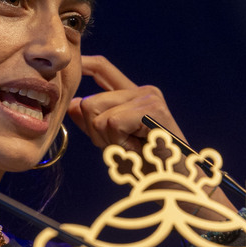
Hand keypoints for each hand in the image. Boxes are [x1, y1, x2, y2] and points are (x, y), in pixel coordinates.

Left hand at [68, 55, 235, 212]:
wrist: (175, 183)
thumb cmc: (147, 166)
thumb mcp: (113, 142)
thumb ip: (94, 123)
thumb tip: (74, 104)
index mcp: (134, 95)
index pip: (104, 69)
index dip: (84, 63)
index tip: (70, 64)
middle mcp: (142, 91)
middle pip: (91, 101)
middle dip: (95, 132)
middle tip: (121, 148)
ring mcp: (148, 97)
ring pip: (98, 112)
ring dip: (107, 139)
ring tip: (131, 149)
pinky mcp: (152, 109)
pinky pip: (112, 123)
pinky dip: (118, 142)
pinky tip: (137, 148)